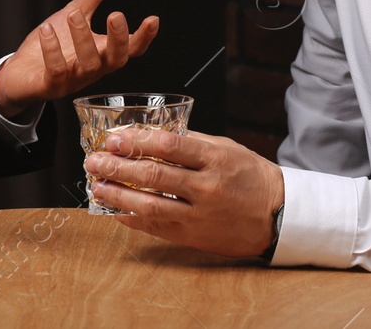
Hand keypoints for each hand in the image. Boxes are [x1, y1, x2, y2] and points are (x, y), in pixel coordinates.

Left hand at [0, 0, 160, 118]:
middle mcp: (93, 69)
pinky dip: (53, 50)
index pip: (131, 49)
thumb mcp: (75, 14)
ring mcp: (73, 80)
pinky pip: (56, 72)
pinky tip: (46, 30)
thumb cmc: (53, 47)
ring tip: (74, 14)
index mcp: (102, 52)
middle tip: (115, 14)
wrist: (20, 76)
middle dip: (118, 38)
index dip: (144, 37)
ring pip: (88, 65)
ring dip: (82, 38)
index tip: (153, 19)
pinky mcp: (50, 86)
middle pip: (116, 60)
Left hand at [83, 129, 284, 258]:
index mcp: (214, 159)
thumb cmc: (251, 177)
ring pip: (150, 205)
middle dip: (117, 167)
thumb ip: (192, 142)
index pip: (168, 146)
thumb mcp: (227, 148)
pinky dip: (132, 219)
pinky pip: (156, 227)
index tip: (113, 139)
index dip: (136, 141)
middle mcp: (205, 187)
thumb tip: (151, 134)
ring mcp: (198, 215)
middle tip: (94, 160)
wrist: (276, 216)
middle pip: (152, 175)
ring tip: (97, 185)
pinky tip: (115, 210)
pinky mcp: (193, 236)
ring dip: (118, 195)